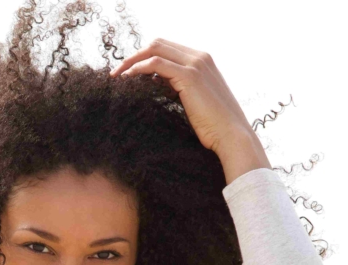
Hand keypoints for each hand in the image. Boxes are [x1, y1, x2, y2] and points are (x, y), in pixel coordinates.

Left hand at [109, 38, 255, 158]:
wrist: (231, 136)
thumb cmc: (213, 126)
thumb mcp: (195, 101)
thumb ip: (179, 88)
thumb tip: (156, 84)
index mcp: (202, 60)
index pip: (167, 48)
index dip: (144, 56)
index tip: (127, 71)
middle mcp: (200, 57)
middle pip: (158, 44)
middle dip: (134, 55)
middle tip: (116, 72)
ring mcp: (196, 64)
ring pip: (155, 49)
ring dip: (131, 61)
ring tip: (116, 76)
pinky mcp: (190, 76)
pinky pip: (156, 64)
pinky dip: (138, 68)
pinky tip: (127, 79)